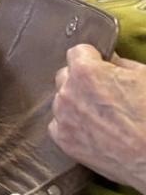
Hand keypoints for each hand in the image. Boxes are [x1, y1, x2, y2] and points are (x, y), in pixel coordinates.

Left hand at [50, 45, 145, 189]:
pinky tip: (94, 130)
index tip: (101, 66)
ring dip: (76, 103)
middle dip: (81, 81)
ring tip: (102, 115)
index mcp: (86, 72)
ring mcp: (63, 117)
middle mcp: (68, 92)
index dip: (92, 59)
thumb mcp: (145, 77)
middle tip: (104, 93)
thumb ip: (121, 64)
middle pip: (65, 76)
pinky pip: (58, 124)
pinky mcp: (64, 141)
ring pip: (62, 101)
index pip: (77, 53)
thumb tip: (110, 59)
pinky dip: (72, 125)